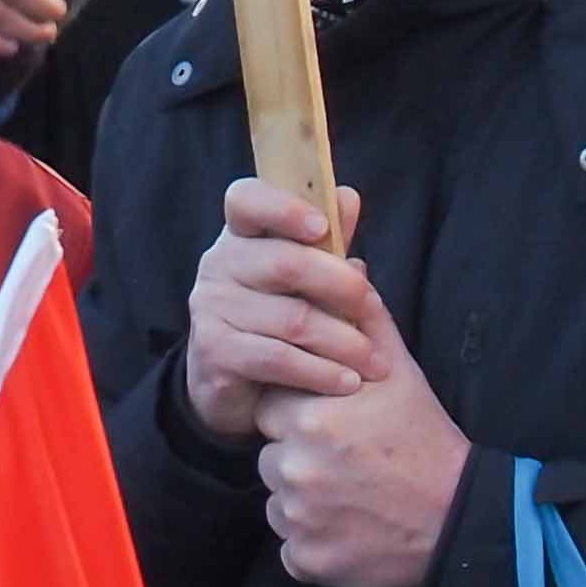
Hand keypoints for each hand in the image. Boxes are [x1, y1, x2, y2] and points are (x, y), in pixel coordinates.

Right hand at [179, 177, 364, 445]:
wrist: (236, 388)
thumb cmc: (277, 322)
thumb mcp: (306, 280)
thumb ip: (327, 242)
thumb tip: (348, 198)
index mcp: (240, 236)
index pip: (246, 200)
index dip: (284, 209)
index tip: (323, 227)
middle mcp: (217, 265)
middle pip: (285, 263)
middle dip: (342, 287)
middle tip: (374, 309)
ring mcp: (210, 308)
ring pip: (292, 319)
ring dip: (344, 343)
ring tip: (374, 361)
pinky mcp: (213, 351)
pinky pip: (279, 358)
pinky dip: (322, 372)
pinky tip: (348, 382)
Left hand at [251, 283, 472, 586]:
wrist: (460, 520)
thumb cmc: (426, 440)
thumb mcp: (399, 372)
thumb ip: (363, 318)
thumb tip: (344, 261)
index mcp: (313, 415)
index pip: (272, 406)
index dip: (301, 411)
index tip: (336, 420)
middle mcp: (298, 465)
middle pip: (270, 455)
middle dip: (300, 456)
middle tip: (351, 461)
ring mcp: (300, 517)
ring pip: (278, 501)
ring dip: (305, 499)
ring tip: (355, 493)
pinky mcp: (306, 560)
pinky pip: (292, 546)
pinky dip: (315, 541)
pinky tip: (352, 528)